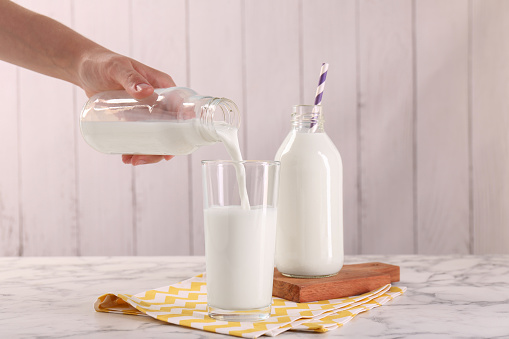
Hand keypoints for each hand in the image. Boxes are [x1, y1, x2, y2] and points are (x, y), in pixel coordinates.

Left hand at [77, 48, 175, 165]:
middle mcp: (160, 101)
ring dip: (148, 153)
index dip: (183, 129)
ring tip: (131, 161)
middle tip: (140, 159)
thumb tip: (146, 91)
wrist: (84, 68)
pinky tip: (127, 157)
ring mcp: (147, 112)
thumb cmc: (102, 63)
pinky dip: (137, 149)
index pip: (181, 110)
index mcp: (163, 87)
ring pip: (156, 137)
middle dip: (160, 149)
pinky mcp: (134, 119)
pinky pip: (141, 137)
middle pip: (170, 130)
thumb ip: (131, 78)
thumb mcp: (117, 68)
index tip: (175, 147)